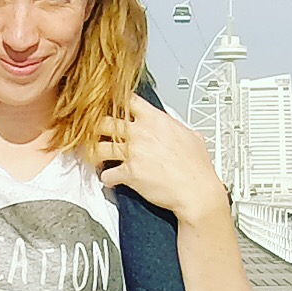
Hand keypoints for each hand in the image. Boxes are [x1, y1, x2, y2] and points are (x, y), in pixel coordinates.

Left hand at [95, 99, 225, 221]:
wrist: (196, 190)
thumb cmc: (196, 166)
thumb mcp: (191, 135)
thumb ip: (176, 125)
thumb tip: (174, 123)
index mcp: (154, 119)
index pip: (127, 100)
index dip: (116, 101)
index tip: (111, 105)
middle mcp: (139, 133)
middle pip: (105, 121)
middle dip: (97, 127)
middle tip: (95, 132)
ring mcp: (132, 153)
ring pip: (98, 147)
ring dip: (95, 153)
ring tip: (96, 156)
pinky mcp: (128, 174)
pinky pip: (106, 174)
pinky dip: (106, 177)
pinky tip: (110, 178)